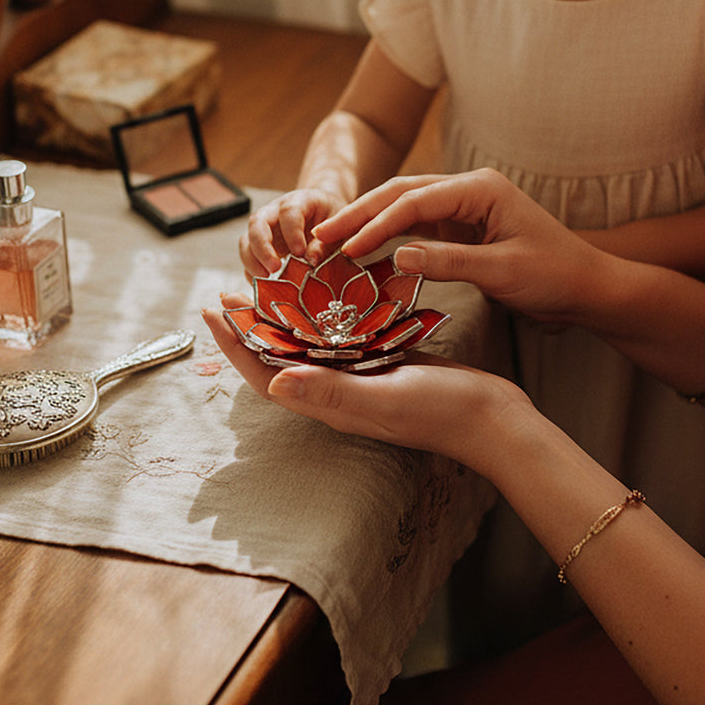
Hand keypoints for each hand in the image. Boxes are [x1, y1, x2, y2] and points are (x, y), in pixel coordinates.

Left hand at [203, 296, 531, 471]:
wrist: (492, 418)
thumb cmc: (440, 412)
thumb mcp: (383, 399)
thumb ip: (331, 391)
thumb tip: (275, 379)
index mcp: (331, 403)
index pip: (268, 374)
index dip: (237, 345)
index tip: (212, 311)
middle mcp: (340, 392)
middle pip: (283, 358)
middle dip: (254, 327)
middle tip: (231, 291)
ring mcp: (363, 379)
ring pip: (312, 347)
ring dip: (287, 319)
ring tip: (270, 286)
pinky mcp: (385, 364)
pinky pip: (346, 339)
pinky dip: (330, 316)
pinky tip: (329, 292)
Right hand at [240, 187, 344, 275]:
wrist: (323, 212)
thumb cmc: (332, 218)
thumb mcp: (338, 226)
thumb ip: (326, 242)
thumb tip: (311, 261)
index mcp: (299, 201)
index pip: (289, 212)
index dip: (292, 232)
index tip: (300, 252)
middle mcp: (275, 211)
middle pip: (258, 222)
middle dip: (263, 246)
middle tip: (275, 268)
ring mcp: (265, 228)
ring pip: (247, 239)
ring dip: (252, 260)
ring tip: (265, 278)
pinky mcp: (260, 244)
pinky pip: (248, 256)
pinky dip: (251, 270)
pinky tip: (262, 284)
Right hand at [311, 167, 600, 323]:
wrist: (586, 287)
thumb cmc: (555, 275)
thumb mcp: (502, 272)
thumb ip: (450, 262)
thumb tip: (397, 257)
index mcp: (481, 188)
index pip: (415, 199)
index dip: (376, 221)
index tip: (345, 245)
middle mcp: (469, 190)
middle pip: (402, 194)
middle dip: (360, 214)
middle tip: (320, 236)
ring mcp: (464, 208)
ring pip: (404, 209)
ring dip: (369, 225)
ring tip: (331, 243)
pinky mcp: (462, 229)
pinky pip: (416, 229)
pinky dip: (388, 239)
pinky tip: (363, 254)